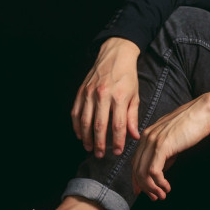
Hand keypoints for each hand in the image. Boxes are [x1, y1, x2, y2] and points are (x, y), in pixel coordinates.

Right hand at [71, 37, 141, 157]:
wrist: (115, 55)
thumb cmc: (127, 76)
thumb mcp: (135, 96)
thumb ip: (132, 117)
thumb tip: (134, 136)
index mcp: (119, 97)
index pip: (118, 125)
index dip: (118, 141)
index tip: (118, 151)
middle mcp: (103, 95)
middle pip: (99, 126)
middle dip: (100, 143)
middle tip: (100, 155)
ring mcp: (89, 93)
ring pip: (84, 121)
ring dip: (86, 137)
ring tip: (90, 148)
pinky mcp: (81, 91)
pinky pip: (75, 112)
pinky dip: (76, 125)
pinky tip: (80, 134)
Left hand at [132, 88, 209, 199]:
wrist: (203, 112)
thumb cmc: (192, 124)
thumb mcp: (173, 139)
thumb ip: (164, 153)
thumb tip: (160, 170)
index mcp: (147, 135)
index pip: (135, 161)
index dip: (137, 179)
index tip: (143, 191)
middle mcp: (146, 138)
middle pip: (136, 169)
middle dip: (144, 187)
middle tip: (154, 198)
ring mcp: (153, 141)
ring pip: (143, 172)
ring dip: (151, 188)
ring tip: (161, 195)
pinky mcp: (162, 146)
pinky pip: (153, 171)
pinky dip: (158, 183)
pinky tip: (167, 187)